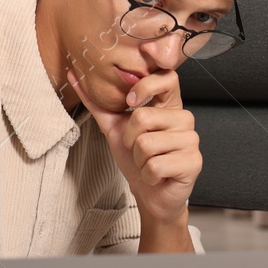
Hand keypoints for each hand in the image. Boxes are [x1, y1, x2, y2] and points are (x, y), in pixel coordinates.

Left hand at [65, 66, 199, 227]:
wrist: (149, 193)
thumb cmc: (135, 158)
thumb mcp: (113, 126)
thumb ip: (96, 102)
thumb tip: (73, 74)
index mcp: (169, 105)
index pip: (167, 77)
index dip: (145, 85)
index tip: (130, 101)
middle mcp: (184, 118)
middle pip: (143, 117)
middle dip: (130, 140)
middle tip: (139, 149)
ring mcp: (192, 140)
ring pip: (146, 143)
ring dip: (138, 159)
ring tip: (148, 163)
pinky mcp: (194, 162)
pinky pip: (155, 165)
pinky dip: (147, 174)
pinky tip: (156, 176)